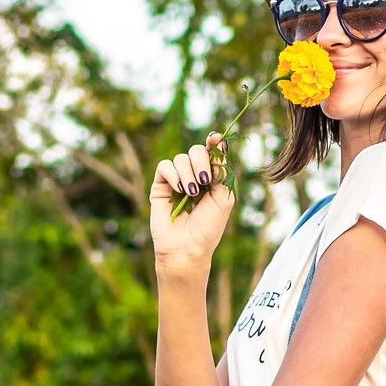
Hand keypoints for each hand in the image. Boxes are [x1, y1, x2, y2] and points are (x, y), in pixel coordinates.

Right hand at [150, 133, 232, 276]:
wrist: (188, 247)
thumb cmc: (209, 227)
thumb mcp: (224, 196)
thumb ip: (223, 170)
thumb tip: (220, 144)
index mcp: (212, 178)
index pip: (212, 152)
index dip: (214, 142)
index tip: (216, 138)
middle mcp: (194, 176)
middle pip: (196, 150)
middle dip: (202, 161)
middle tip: (205, 180)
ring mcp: (176, 180)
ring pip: (180, 158)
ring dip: (189, 173)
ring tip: (192, 194)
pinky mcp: (160, 186)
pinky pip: (165, 166)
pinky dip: (174, 175)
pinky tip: (180, 189)